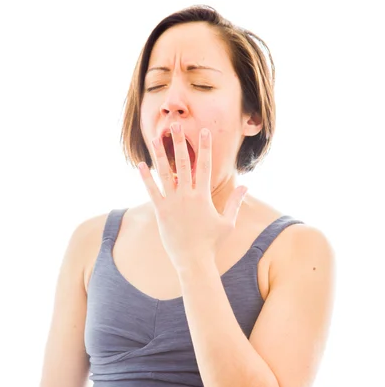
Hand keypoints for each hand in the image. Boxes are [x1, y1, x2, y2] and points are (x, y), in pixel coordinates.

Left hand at [138, 123, 246, 272]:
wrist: (194, 261)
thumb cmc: (212, 243)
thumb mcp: (228, 222)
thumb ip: (235, 202)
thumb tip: (245, 186)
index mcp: (203, 196)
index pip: (205, 166)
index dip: (205, 147)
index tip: (203, 131)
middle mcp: (187, 196)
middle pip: (183, 163)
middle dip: (180, 142)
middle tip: (175, 125)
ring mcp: (172, 203)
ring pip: (165, 173)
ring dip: (161, 155)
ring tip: (156, 138)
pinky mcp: (161, 212)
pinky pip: (152, 191)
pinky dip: (146, 178)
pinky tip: (141, 165)